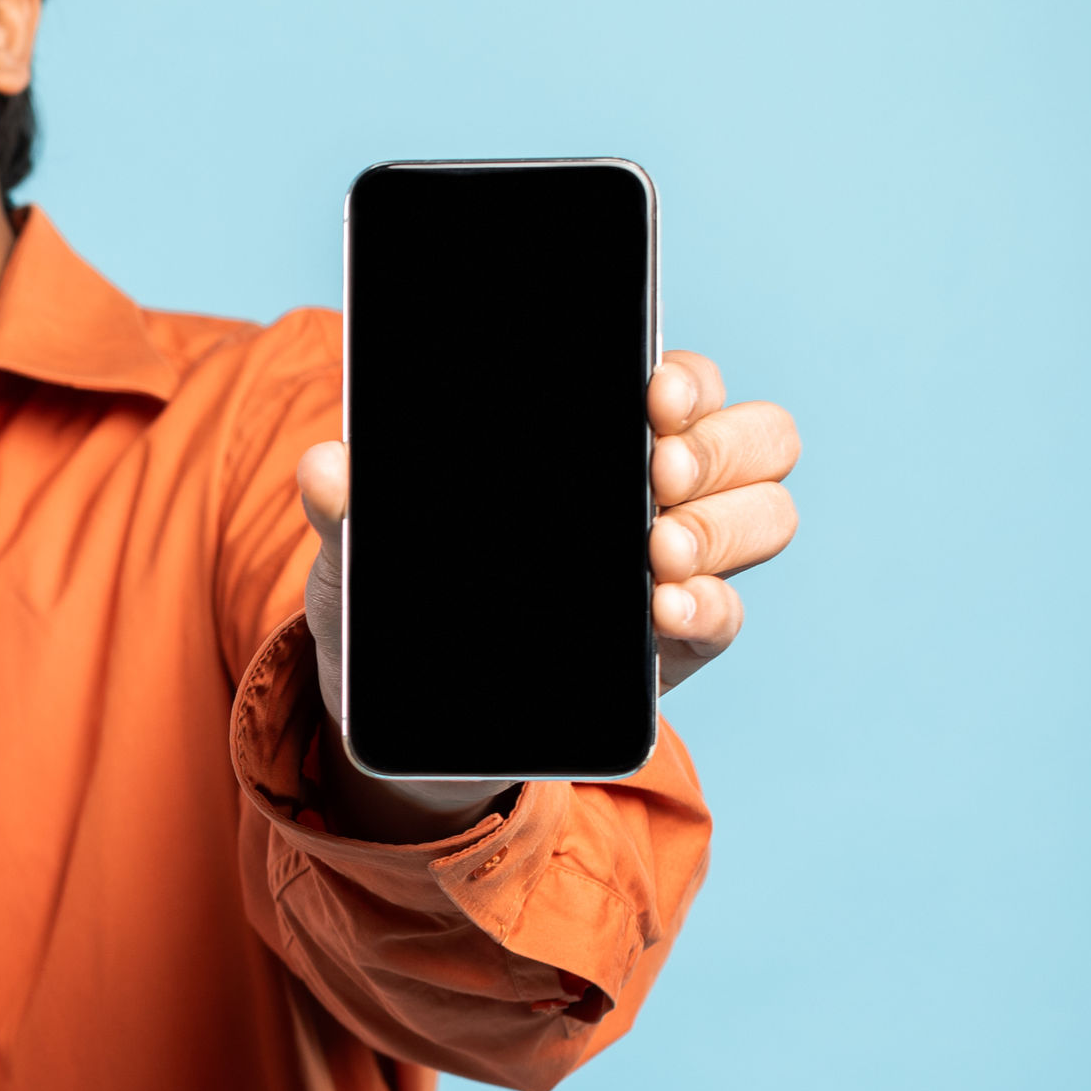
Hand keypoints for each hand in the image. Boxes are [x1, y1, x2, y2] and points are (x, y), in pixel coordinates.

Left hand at [292, 348, 800, 832]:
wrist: (409, 708)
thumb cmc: (400, 592)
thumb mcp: (362, 548)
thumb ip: (349, 503)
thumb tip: (325, 467)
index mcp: (600, 438)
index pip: (683, 383)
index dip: (687, 382)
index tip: (651, 398)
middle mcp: (660, 490)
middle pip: (756, 439)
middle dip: (720, 449)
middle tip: (657, 476)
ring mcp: (679, 566)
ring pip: (765, 516)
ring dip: (722, 528)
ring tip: (657, 555)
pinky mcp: (678, 642)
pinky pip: (728, 614)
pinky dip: (711, 606)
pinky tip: (665, 610)